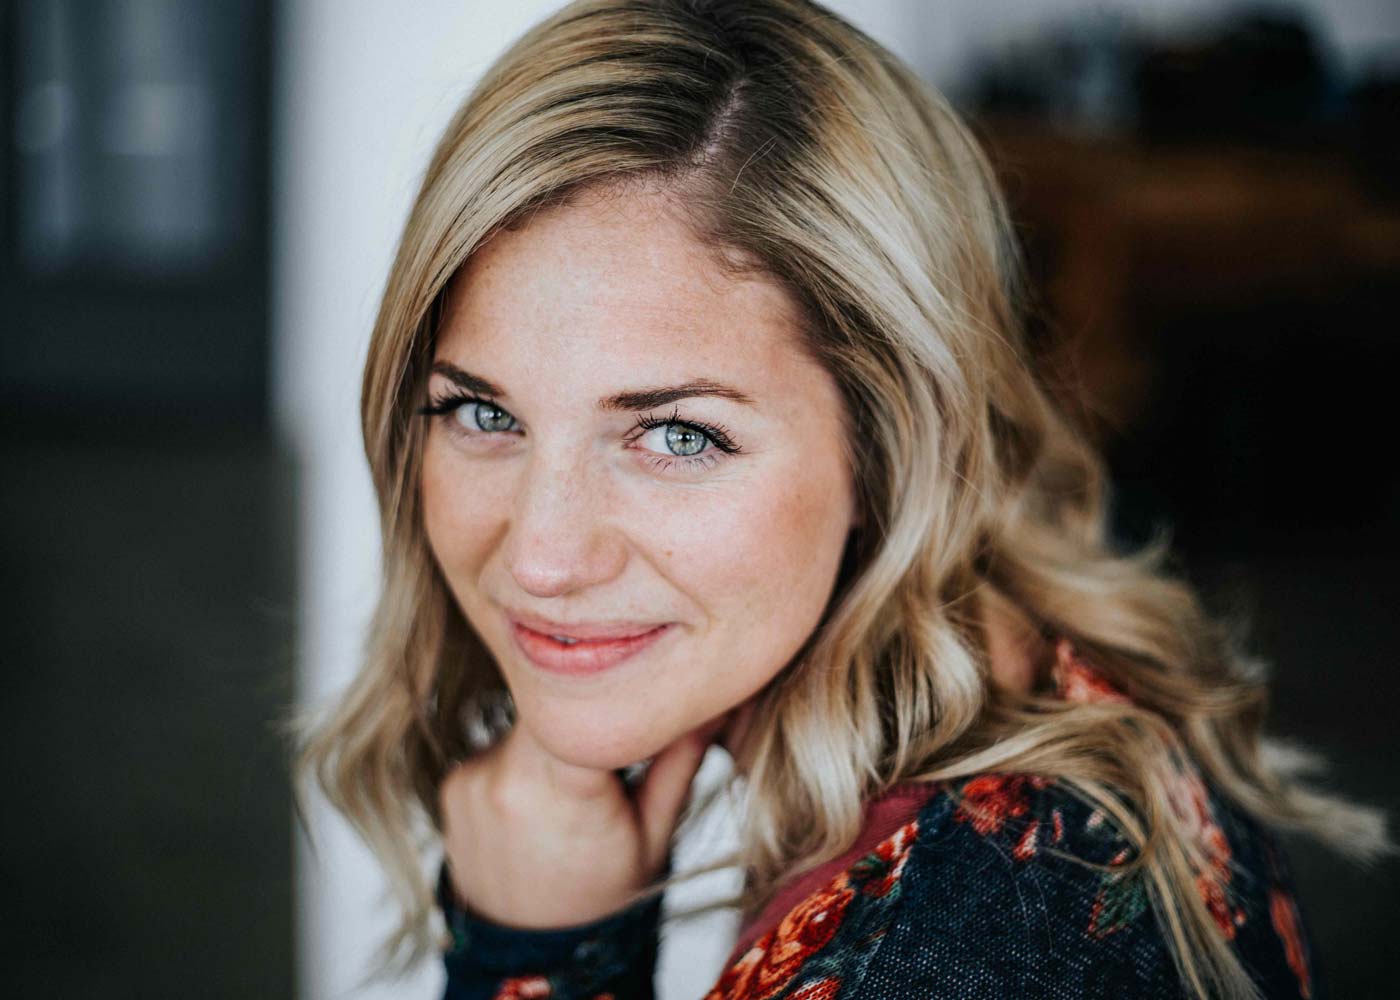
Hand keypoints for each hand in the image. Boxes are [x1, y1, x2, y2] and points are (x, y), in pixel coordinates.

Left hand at [438, 708, 731, 928]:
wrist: (529, 952)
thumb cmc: (599, 897)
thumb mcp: (653, 835)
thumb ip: (680, 761)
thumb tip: (714, 703)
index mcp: (561, 790)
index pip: (587, 706)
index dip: (614, 695)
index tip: (635, 706)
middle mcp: (505, 778)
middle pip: (550, 705)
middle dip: (581, 716)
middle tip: (606, 749)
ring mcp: (472, 780)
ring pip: (525, 724)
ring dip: (551, 739)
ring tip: (571, 789)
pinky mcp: (452, 784)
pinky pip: (498, 748)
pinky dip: (521, 762)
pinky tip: (537, 804)